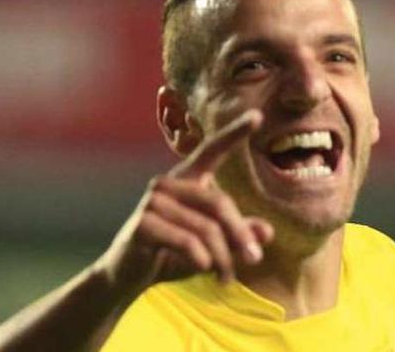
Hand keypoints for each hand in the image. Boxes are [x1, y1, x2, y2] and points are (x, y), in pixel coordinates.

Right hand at [97, 109, 273, 295]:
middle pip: (219, 203)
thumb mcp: (213, 246)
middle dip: (240, 234)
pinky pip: (186, 241)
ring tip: (227, 278)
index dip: (234, 133)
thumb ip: (238, 235)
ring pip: (206, 228)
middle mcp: (169, 183)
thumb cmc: (173, 254)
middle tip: (255, 259)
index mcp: (187, 179)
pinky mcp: (142, 223)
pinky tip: (203, 268)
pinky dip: (201, 259)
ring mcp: (152, 201)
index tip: (258, 116)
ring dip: (222, 257)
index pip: (212, 151)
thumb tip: (267, 232)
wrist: (127, 276)